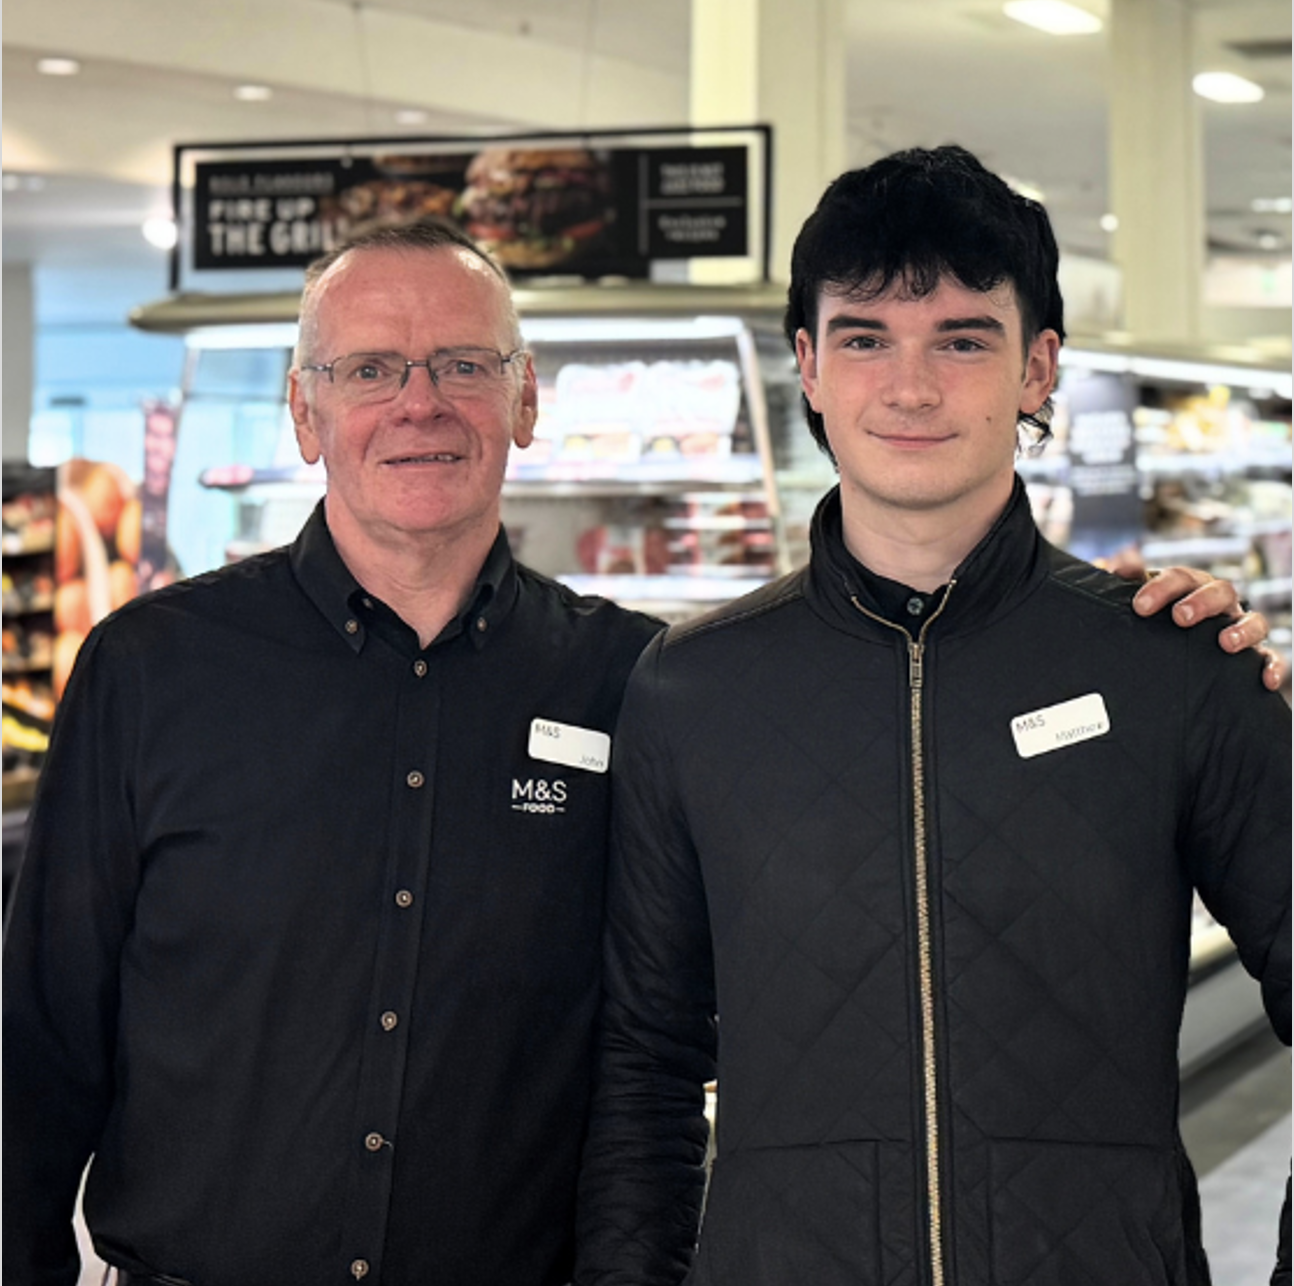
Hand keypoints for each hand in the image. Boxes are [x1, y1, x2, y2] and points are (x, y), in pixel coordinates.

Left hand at [1131, 566, 1287, 691]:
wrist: (1171, 652)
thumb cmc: (1154, 619)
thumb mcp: (1139, 602)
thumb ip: (1125, 581)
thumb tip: (1114, 565)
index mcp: (1190, 587)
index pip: (1180, 578)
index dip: (1162, 588)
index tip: (1140, 606)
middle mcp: (1219, 604)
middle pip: (1220, 591)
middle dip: (1201, 602)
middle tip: (1180, 617)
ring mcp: (1239, 627)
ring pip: (1254, 621)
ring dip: (1243, 630)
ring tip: (1225, 643)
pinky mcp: (1254, 655)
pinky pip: (1272, 657)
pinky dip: (1272, 666)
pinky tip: (1265, 680)